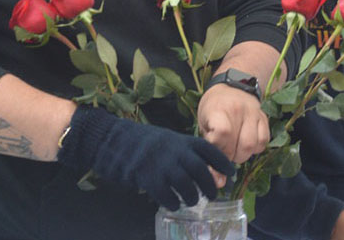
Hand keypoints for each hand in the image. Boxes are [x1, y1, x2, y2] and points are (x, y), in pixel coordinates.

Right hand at [56, 106, 234, 210]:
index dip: (222, 161)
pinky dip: (173, 202)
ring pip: (186, 185)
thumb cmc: (140, 141)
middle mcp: (174, 150)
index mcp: (179, 139)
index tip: (232, 172)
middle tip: (212, 195)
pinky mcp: (147, 176)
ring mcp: (161, 164)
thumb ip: (181, 151)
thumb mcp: (165, 139)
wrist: (111, 139)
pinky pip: (167, 194)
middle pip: (202, 170)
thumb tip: (201, 168)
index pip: (208, 149)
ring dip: (192, 196)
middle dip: (210, 185)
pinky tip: (173, 204)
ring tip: (191, 201)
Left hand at [197, 83, 268, 162]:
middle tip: (224, 153)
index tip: (213, 148)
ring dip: (242, 155)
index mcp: (219, 109)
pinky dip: (255, 149)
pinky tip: (245, 143)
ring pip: (252, 146)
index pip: (223, 133)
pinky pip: (264, 141)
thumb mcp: (204, 123)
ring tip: (234, 150)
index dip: (218, 148)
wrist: (231, 86)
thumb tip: (218, 181)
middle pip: (240, 145)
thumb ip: (209, 149)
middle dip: (230, 158)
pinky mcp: (264, 118)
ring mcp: (254, 113)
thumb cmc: (213, 107)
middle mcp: (239, 110)